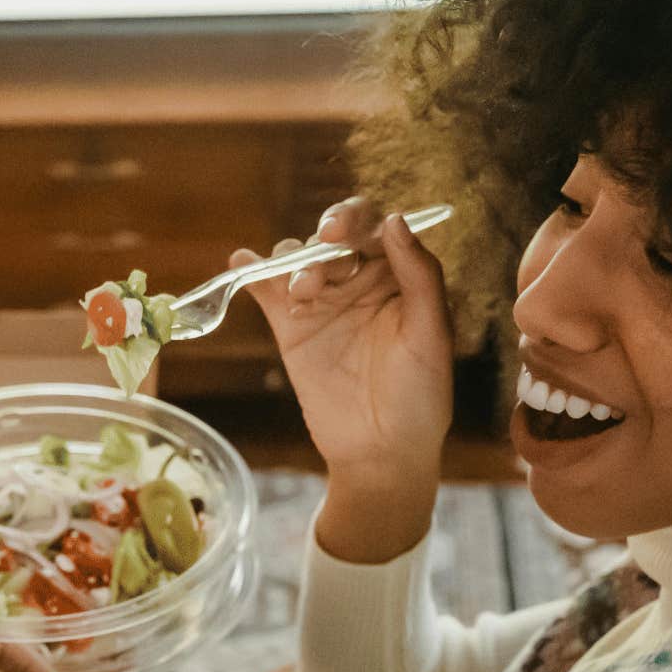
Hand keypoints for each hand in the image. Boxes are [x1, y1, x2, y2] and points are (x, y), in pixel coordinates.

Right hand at [233, 199, 455, 560]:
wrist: (381, 452)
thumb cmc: (420, 396)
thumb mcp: (430, 334)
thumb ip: (419, 276)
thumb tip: (394, 220)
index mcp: (399, 277)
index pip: (375, 228)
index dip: (357, 219)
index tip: (343, 233)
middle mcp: (359, 282)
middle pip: (332, 236)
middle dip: (324, 236)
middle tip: (324, 249)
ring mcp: (323, 304)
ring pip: (298, 259)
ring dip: (294, 262)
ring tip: (302, 292)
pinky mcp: (291, 329)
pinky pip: (267, 292)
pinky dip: (251, 271)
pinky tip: (242, 262)